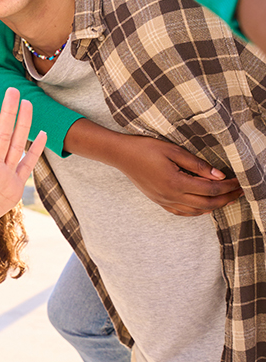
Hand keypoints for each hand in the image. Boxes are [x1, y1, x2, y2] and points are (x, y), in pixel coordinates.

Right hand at [114, 136, 242, 215]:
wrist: (121, 155)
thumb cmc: (146, 148)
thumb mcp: (173, 150)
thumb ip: (197, 164)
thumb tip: (218, 175)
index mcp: (176, 182)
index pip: (210, 189)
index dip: (228, 187)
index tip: (240, 182)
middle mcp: (171, 196)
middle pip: (207, 203)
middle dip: (226, 199)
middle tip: (240, 192)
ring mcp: (164, 201)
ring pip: (196, 211)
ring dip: (214, 206)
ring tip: (227, 198)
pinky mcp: (159, 201)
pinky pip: (182, 212)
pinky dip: (197, 212)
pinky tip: (205, 207)